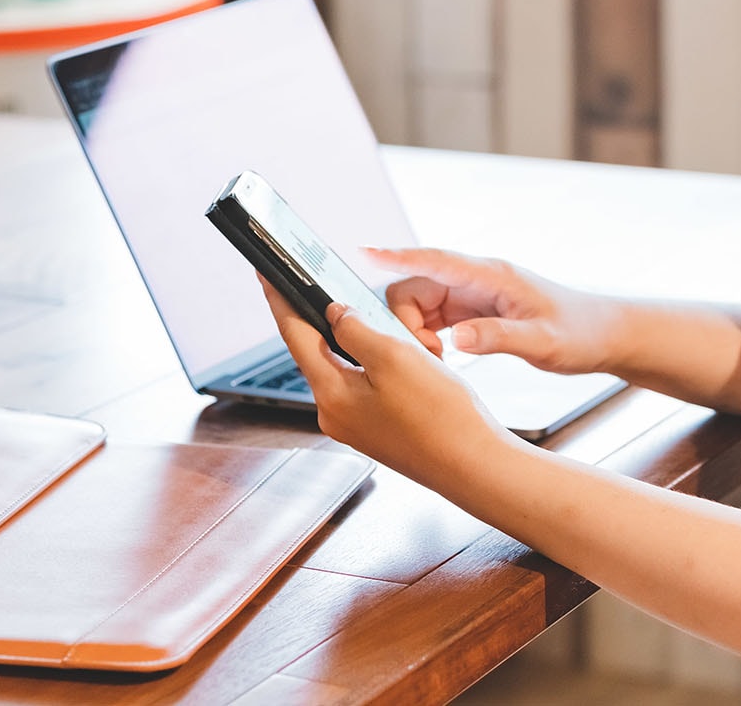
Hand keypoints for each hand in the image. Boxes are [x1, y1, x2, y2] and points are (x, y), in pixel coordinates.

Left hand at [257, 276, 508, 485]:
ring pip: (344, 366)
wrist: (474, 465)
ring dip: (353, 338)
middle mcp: (336, 414)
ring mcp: (357, 424)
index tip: (266, 274)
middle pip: (316, 351)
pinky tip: (393, 348)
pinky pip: (364, 383)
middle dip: (318, 317)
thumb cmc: (440, 417)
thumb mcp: (395, 357)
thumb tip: (334, 313)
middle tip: (315, 283)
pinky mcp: (378, 428)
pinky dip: (371, 360)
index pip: (294, 336)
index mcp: (332, 396)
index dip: (280, 299)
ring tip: (363, 312)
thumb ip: (356, 329)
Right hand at [366, 247, 622, 375]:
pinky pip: (434, 319)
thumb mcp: (543, 342)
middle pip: (416, 286)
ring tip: (436, 362)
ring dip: (414, 332)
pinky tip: (440, 360)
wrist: (603, 336)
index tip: (364, 253)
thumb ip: (499, 339)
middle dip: (404, 319)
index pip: (434, 259)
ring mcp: (474, 296)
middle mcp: (477, 281)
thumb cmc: (579, 333)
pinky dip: (426, 338)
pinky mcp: (474, 313)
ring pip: (421, 305)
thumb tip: (456, 338)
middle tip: (428, 356)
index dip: (396, 255)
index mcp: (491, 276)